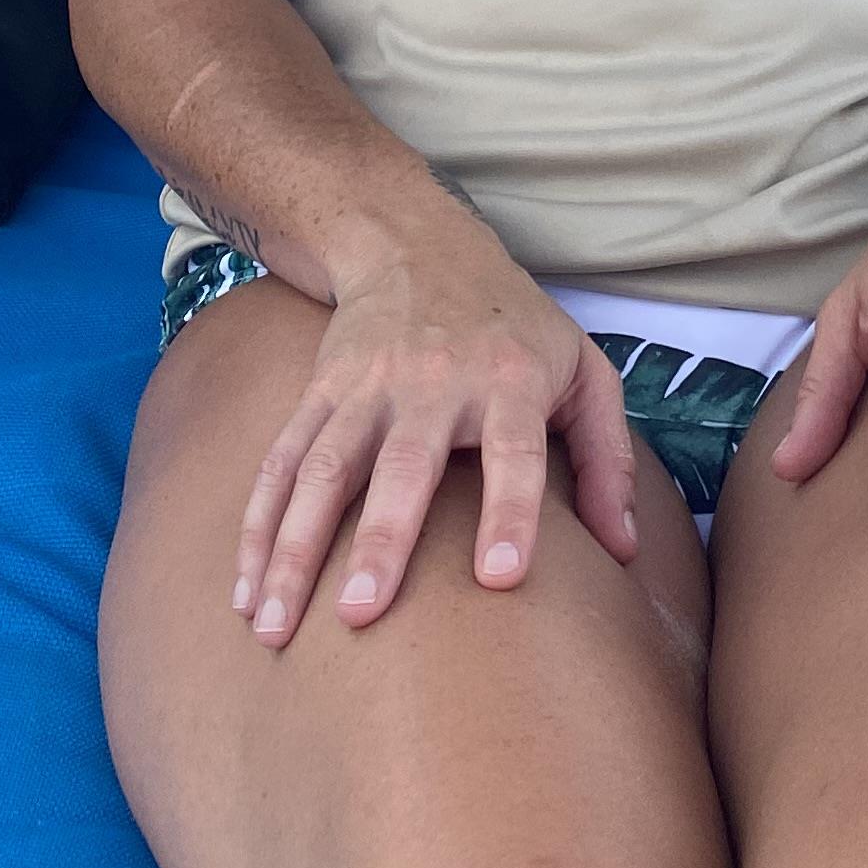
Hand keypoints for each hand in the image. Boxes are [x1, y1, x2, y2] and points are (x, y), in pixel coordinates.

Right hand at [237, 223, 638, 649]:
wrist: (417, 241)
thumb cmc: (515, 327)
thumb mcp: (584, 369)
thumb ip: (609, 460)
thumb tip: (623, 550)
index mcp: (511, 381)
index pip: (516, 452)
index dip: (512, 513)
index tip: (499, 579)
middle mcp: (434, 381)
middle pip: (404, 464)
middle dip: (381, 539)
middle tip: (361, 614)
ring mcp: (366, 386)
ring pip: (322, 468)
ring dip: (294, 547)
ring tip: (273, 627)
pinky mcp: (318, 391)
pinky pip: (280, 461)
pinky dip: (258, 526)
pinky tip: (245, 592)